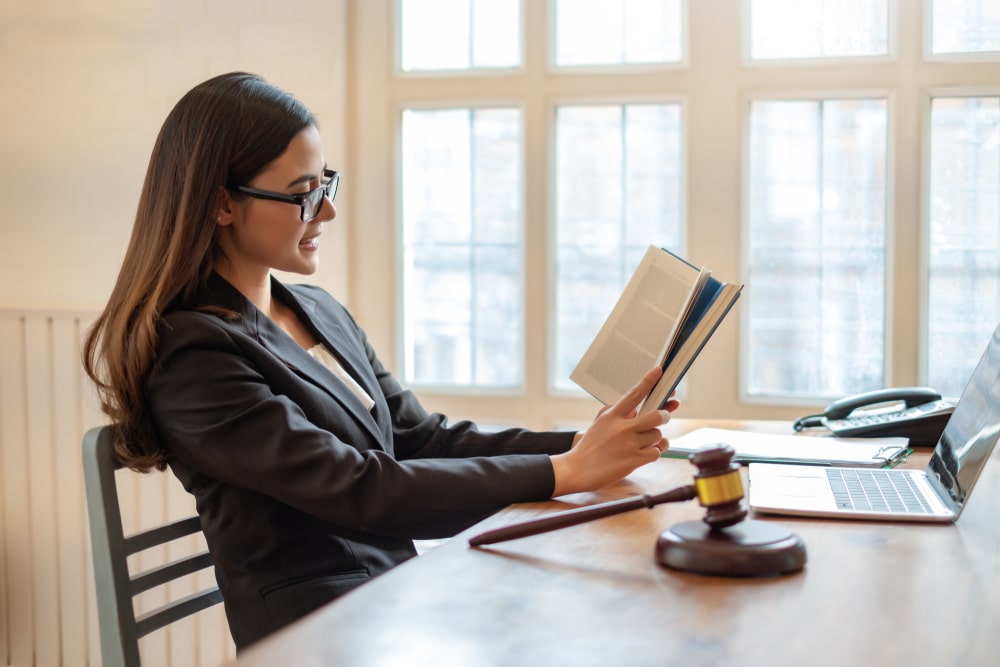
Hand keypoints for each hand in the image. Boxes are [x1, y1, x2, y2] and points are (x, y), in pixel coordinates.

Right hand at [550, 367, 678, 496]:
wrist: (577, 469)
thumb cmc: (590, 446)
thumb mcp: (601, 423)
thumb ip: (619, 414)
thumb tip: (640, 410)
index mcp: (612, 415)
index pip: (634, 394)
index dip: (649, 381)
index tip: (659, 370)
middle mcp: (622, 427)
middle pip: (657, 415)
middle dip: (664, 415)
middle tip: (662, 417)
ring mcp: (629, 444)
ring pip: (658, 435)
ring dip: (654, 439)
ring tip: (640, 443)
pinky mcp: (633, 460)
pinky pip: (656, 452)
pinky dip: (652, 453)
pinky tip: (641, 455)